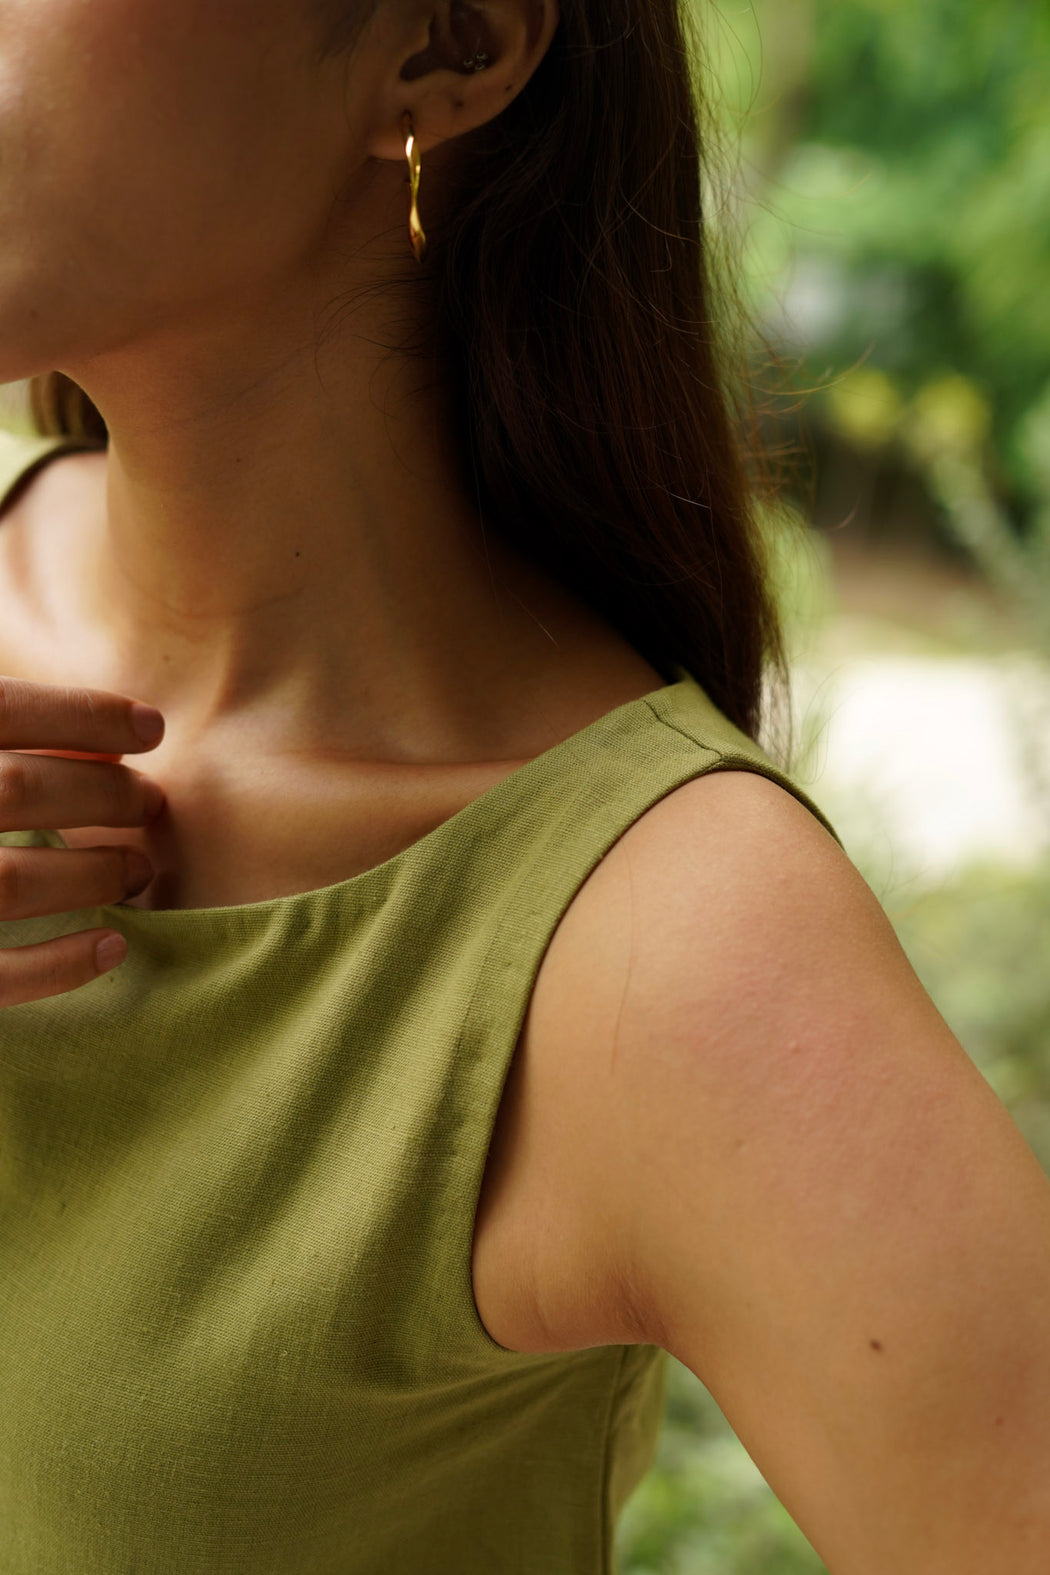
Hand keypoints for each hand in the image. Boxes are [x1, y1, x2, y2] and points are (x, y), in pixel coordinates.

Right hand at [0, 674, 165, 1005]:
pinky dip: (61, 965)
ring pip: (11, 881)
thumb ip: (0, 725)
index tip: (152, 727)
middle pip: (21, 791)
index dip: (86, 715)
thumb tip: (99, 728)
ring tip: (137, 870)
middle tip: (151, 802)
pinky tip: (114, 947)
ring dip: (91, 873)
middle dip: (103, 795)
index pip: (5, 710)